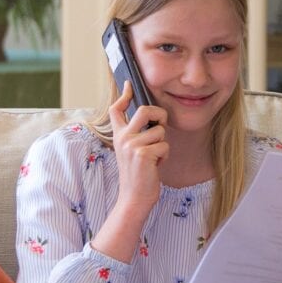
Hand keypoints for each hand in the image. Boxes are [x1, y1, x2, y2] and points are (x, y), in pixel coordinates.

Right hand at [107, 81, 169, 213]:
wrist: (133, 198)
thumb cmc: (138, 175)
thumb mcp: (132, 152)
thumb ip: (137, 135)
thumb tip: (153, 119)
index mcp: (118, 136)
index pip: (116, 110)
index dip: (124, 95)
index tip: (129, 84)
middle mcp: (123, 138)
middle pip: (145, 110)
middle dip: (160, 115)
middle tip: (161, 126)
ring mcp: (132, 145)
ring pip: (160, 131)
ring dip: (163, 144)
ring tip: (154, 158)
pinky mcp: (143, 154)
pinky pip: (164, 146)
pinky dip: (165, 156)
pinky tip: (155, 166)